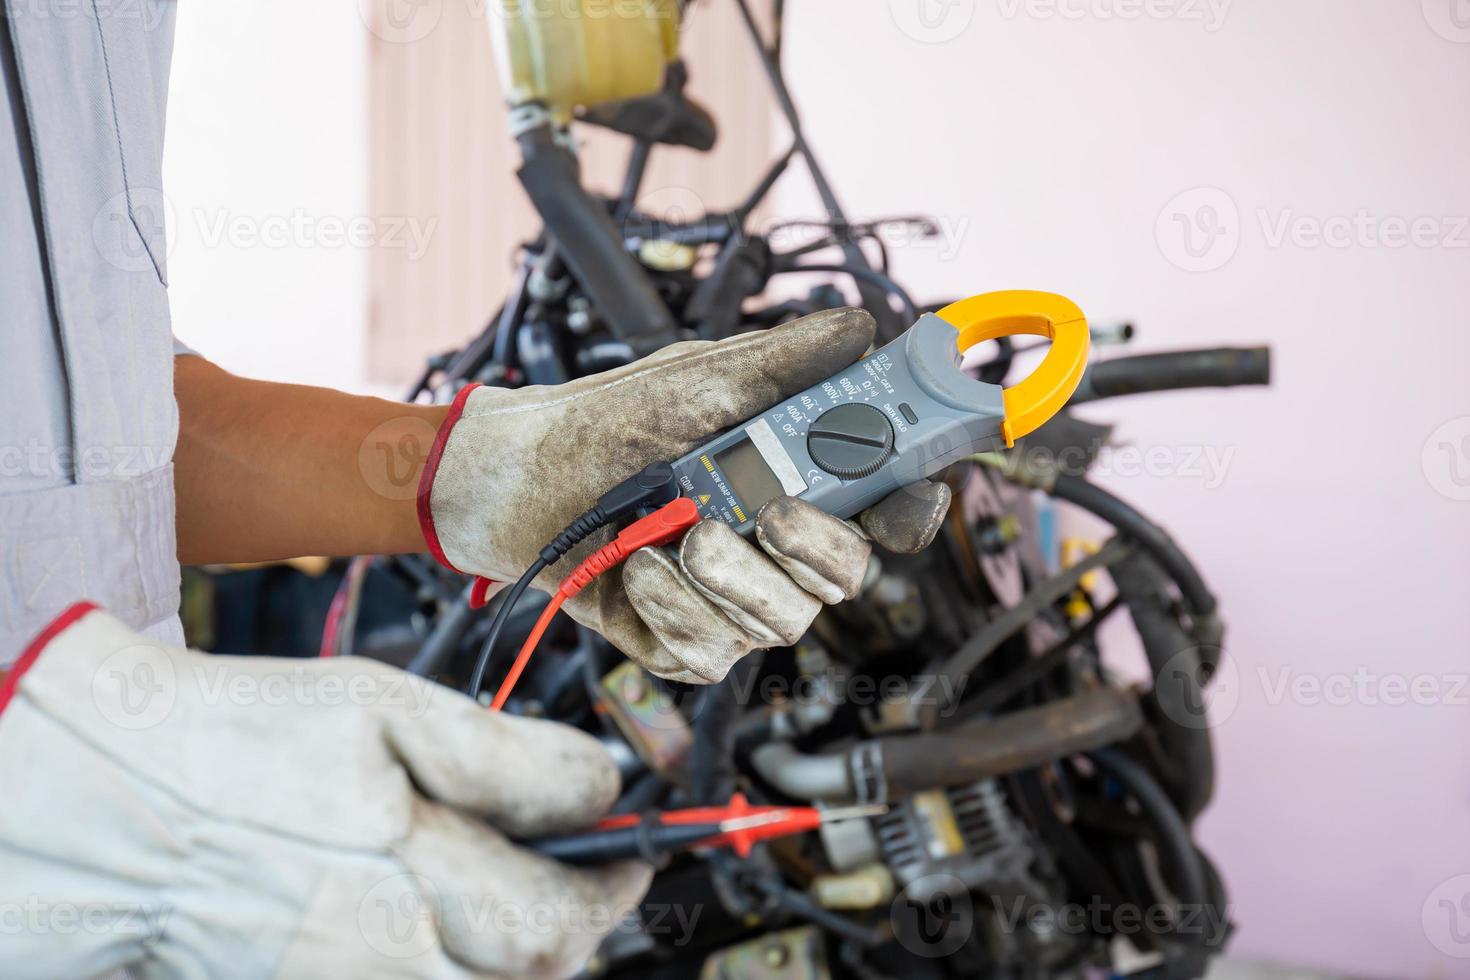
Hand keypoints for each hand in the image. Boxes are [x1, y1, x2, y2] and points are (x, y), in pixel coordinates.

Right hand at [0, 605, 649, 978]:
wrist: (112, 809)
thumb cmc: (240, 744)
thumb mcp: (379, 709)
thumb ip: (500, 756)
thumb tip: (595, 785)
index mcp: (401, 867)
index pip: (562, 904)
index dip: (621, 868)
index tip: (637, 837)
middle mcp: (383, 950)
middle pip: (538, 968)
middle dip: (588, 914)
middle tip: (600, 866)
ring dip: (535, 947)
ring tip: (531, 888)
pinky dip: (475, 963)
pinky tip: (464, 916)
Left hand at [421, 309, 951, 682]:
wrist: (515, 480)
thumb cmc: (607, 423)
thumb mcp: (698, 379)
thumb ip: (785, 361)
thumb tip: (859, 329)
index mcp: (799, 483)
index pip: (887, 510)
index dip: (909, 511)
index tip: (905, 501)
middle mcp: (777, 549)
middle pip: (846, 576)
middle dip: (811, 547)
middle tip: (767, 512)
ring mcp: (735, 601)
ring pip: (782, 621)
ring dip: (726, 575)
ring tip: (669, 532)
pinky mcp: (686, 643)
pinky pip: (711, 651)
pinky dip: (673, 607)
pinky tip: (637, 568)